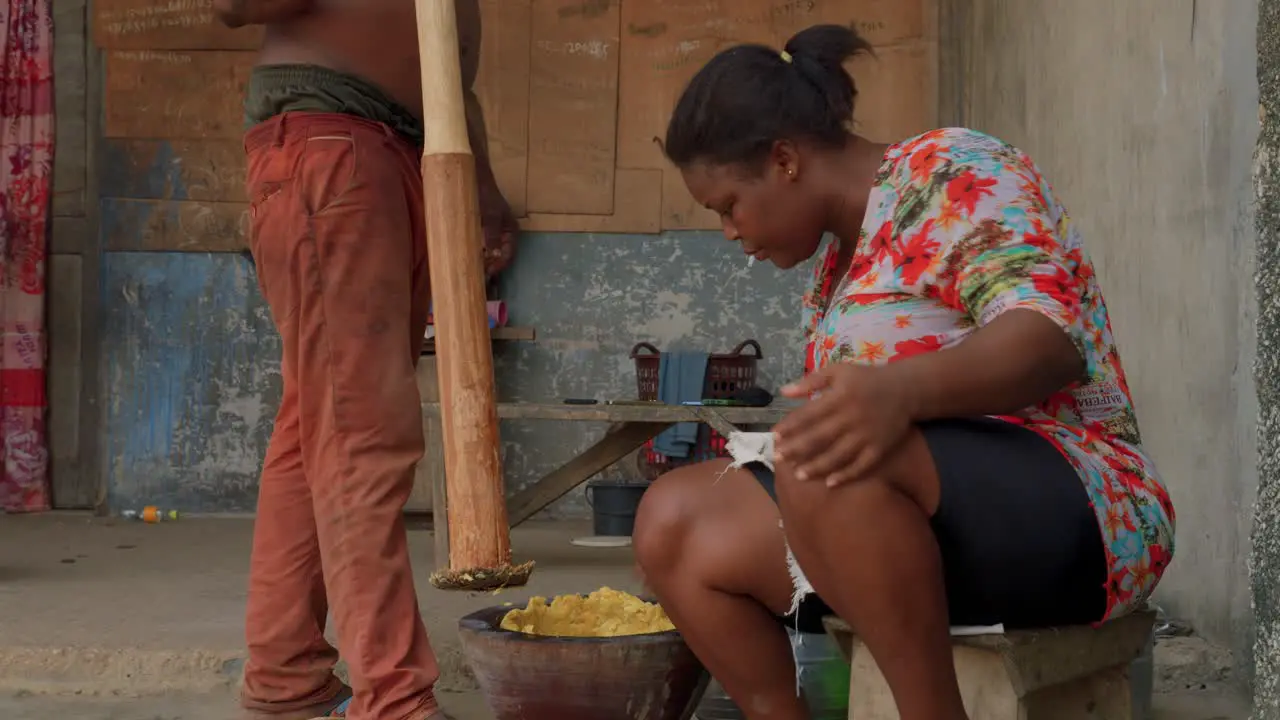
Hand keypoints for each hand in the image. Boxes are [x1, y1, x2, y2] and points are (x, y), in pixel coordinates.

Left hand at [476, 170, 517, 277]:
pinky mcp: (478, 231)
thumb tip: (493, 254)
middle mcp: (502, 235)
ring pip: (488, 254)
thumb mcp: (490, 214)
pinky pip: (478, 247)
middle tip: (477, 276)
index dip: (499, 266)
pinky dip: (473, 254)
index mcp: (510, 232)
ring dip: (481, 262)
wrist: (472, 177)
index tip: (487, 274)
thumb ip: (492, 234)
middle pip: (498, 257)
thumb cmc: (484, 194)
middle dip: (489, 267)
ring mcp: (490, 233)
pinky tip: (465, 259)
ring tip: (470, 271)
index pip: (509, 255)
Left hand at [773, 363, 915, 486]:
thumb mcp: (839, 371)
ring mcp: (866, 435)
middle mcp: (851, 417)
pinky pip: (861, 466)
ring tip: (798, 475)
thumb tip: (783, 391)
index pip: (809, 414)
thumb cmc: (866, 379)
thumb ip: (811, 381)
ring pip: (838, 455)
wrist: (906, 389)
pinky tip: (830, 483)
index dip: (791, 426)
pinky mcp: (880, 448)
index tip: (775, 435)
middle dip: (797, 449)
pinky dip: (846, 475)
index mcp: (839, 397)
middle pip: (820, 437)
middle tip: (778, 459)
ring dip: (817, 466)